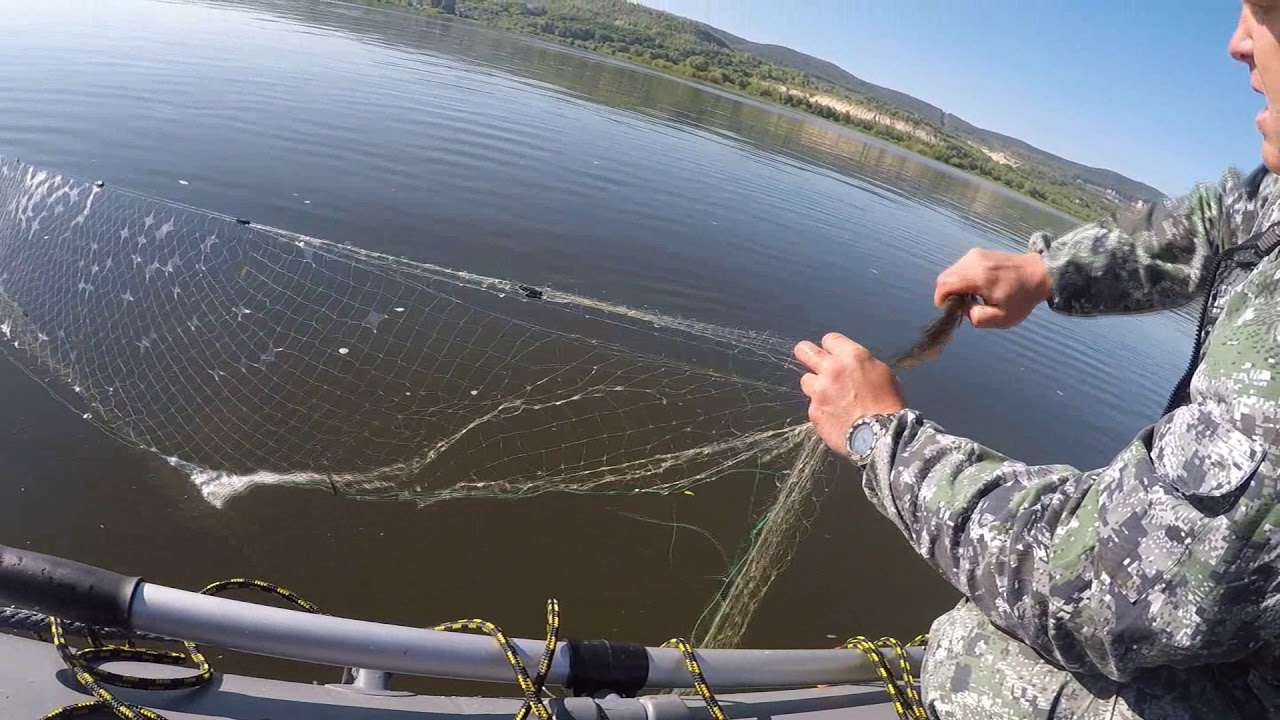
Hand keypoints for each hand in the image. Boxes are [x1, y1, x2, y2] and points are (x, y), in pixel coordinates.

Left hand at [795, 333, 904, 455]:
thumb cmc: (888, 405)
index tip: (832, 353)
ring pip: (805, 380)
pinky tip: (834, 416)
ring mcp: (820, 391)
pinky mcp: (814, 411)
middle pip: (804, 350)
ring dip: (815, 386)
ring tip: (829, 397)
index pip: (829, 339)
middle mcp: (832, 369)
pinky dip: (821, 409)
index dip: (831, 347)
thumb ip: (861, 364)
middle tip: (809, 359)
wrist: (882, 436)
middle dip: (806, 353)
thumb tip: (850, 365)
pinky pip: (812, 405)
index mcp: (853, 356)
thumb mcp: (882, 374)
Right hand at [934, 248, 1052, 328]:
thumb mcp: (1003, 318)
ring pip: (950, 272)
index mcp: (978, 277)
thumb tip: (963, 309)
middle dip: (946, 294)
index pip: (944, 285)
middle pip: (944, 278)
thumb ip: (978, 318)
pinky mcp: (977, 253)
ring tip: (970, 297)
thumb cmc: (1021, 298)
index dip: (940, 299)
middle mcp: (973, 261)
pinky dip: (960, 279)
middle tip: (962, 306)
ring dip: (953, 286)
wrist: (1038, 273)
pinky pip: (959, 267)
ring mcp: (974, 255)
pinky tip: (975, 287)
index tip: (949, 310)